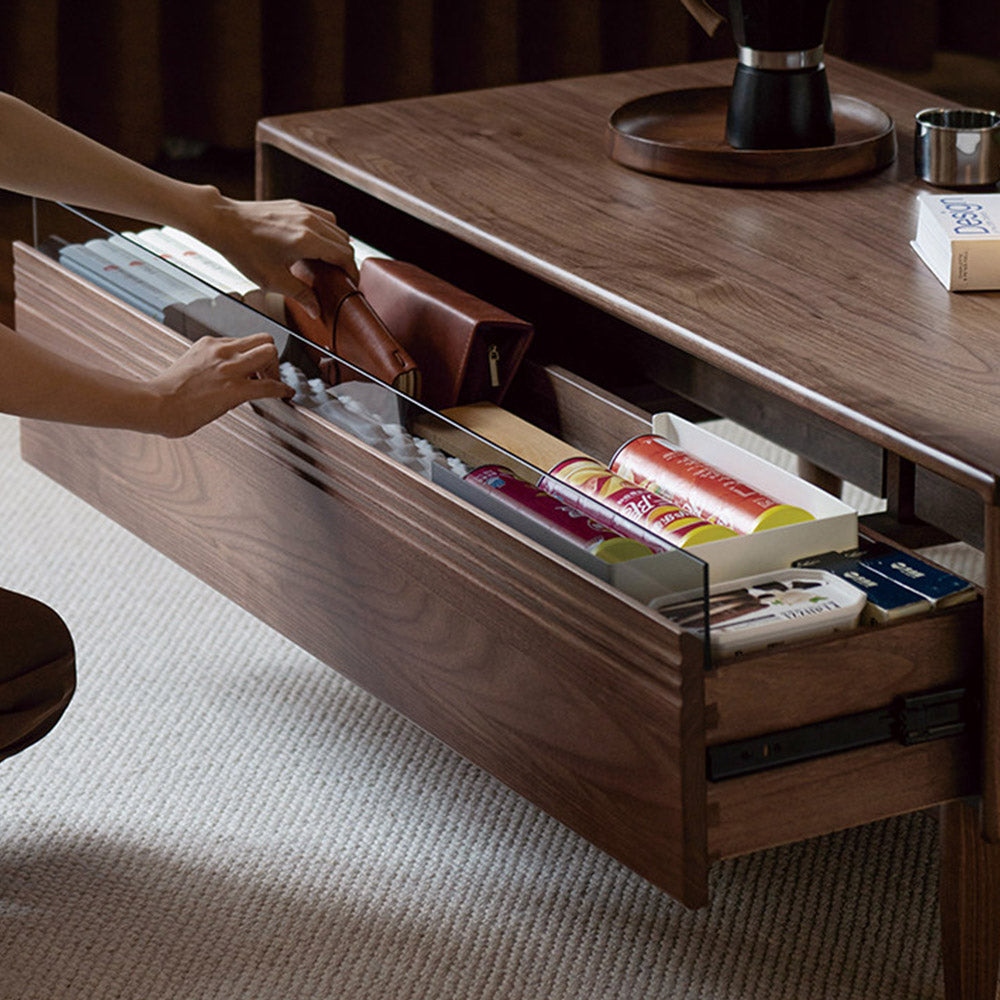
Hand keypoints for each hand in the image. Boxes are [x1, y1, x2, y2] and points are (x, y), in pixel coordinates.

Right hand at [148, 333, 292, 437]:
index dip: (254, 355)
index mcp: (209, 344)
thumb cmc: (166, 393)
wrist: (156, 404)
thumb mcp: (189, 365)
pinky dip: (282, 390)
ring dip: (277, 371)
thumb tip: (219, 377)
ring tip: (274, 384)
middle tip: (268, 375)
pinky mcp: (234, 389)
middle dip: (271, 357)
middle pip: (263, 339)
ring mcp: (229, 368)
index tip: (257, 369)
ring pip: (269, 353)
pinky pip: (269, 386)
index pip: (244, 340)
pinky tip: (286, 395)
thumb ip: (208, 365)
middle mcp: (221, 351)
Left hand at [194, 196, 358, 318]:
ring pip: (337, 228)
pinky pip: (324, 217)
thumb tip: (316, 309)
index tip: (352, 283)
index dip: (352, 272)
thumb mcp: (273, 279)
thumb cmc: (243, 249)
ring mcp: (303, 210)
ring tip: (330, 262)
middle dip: (347, 261)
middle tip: (341, 277)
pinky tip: (318, 244)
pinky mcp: (296, 205)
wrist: (223, 223)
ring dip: (339, 245)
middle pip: (345, 242)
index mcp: (306, 240)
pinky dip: (328, 231)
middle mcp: (308, 221)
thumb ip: (300, 295)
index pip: (344, 255)